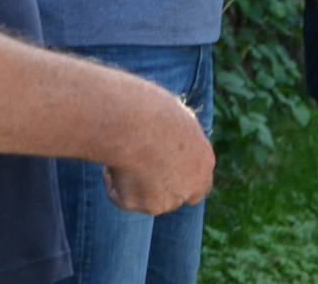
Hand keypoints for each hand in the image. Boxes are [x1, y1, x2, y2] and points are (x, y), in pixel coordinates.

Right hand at [102, 92, 214, 213]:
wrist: (136, 124)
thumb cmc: (155, 112)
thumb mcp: (177, 121)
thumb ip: (179, 140)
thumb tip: (168, 140)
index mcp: (204, 163)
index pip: (200, 185)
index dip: (181, 179)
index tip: (165, 172)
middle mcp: (189, 188)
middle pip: (173, 197)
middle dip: (157, 188)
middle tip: (137, 168)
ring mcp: (164, 201)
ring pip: (144, 197)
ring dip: (133, 181)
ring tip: (124, 150)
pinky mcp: (138, 205)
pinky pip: (120, 195)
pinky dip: (113, 182)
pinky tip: (114, 161)